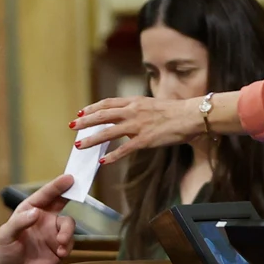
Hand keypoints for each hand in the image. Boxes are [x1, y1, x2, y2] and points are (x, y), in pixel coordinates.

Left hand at [0, 175, 76, 263]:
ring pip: (68, 224)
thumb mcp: (5, 235)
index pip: (44, 195)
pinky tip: (60, 253)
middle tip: (79, 191)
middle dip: (70, 195)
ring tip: (61, 243)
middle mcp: (43, 219)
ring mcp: (52, 234)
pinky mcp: (59, 248)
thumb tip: (37, 212)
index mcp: (29, 211)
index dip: (57, 186)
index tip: (69, 178)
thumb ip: (19, 222)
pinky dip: (67, 246)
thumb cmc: (5, 253)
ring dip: (67, 232)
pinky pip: (70, 242)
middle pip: (61, 202)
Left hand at [74, 93, 240, 164]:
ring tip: (80, 146)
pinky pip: (125, 149)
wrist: (191, 116)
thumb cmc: (174, 112)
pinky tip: (103, 162)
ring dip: (92, 139)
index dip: (92, 108)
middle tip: (72, 127)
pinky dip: (112, 156)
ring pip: (108, 132)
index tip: (81, 113)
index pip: (107, 103)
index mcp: (134, 101)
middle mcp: (133, 111)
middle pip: (102, 115)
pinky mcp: (145, 140)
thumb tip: (125, 121)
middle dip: (85, 122)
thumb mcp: (151, 106)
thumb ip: (136, 112)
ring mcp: (138, 125)